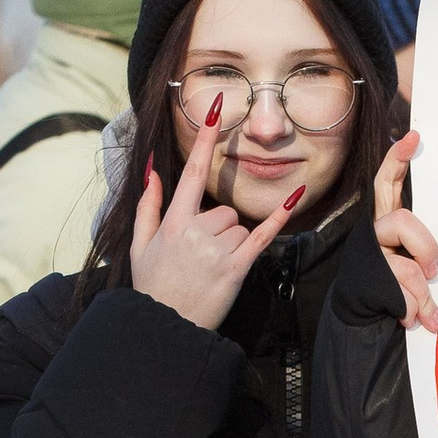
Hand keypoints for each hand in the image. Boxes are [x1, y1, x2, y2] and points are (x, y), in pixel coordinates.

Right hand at [128, 97, 298, 329]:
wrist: (166, 327)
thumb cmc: (153, 286)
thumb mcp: (140, 245)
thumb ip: (148, 205)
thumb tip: (153, 170)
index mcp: (172, 221)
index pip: (191, 172)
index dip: (206, 139)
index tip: (217, 110)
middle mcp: (195, 230)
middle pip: (223, 210)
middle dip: (217, 229)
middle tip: (201, 258)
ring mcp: (217, 248)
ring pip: (239, 227)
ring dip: (232, 243)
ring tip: (212, 269)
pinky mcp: (237, 267)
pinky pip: (263, 235)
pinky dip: (279, 217)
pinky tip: (296, 196)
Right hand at [373, 130, 437, 333]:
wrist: (361, 320)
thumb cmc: (394, 289)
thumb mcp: (414, 271)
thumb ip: (426, 267)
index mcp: (387, 223)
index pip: (387, 184)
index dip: (397, 160)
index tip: (413, 137)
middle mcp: (375, 234)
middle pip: (402, 221)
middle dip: (426, 248)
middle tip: (434, 271)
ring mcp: (371, 256)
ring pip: (407, 267)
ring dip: (421, 293)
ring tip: (425, 310)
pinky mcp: (369, 280)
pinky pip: (403, 296)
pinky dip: (414, 312)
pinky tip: (412, 319)